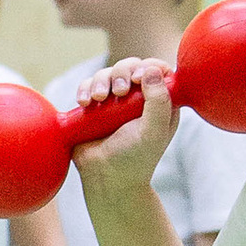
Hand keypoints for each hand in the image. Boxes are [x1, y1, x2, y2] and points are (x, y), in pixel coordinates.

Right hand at [68, 59, 174, 207]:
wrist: (106, 179)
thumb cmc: (135, 159)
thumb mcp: (154, 131)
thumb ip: (158, 101)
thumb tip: (151, 69)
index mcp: (161, 104)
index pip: (159, 71)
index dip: (149, 67)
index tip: (139, 78)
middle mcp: (139, 100)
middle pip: (131, 66)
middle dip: (122, 72)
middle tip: (119, 91)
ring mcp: (115, 102)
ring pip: (108, 73)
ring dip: (101, 80)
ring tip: (97, 99)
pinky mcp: (95, 107)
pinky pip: (88, 85)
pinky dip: (85, 89)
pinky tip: (85, 103)